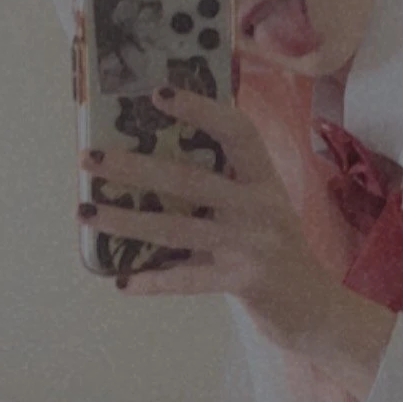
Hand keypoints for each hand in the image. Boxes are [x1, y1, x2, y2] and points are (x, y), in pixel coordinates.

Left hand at [79, 84, 344, 354]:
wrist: (316, 307)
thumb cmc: (274, 250)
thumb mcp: (260, 207)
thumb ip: (225, 184)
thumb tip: (153, 157)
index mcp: (264, 179)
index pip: (237, 132)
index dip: (201, 109)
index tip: (158, 94)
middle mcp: (261, 206)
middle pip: (191, 179)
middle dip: (135, 166)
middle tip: (90, 158)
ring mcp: (254, 245)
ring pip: (178, 228)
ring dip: (126, 221)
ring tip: (85, 211)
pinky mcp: (246, 281)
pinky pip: (189, 280)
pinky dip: (154, 281)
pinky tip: (122, 282)